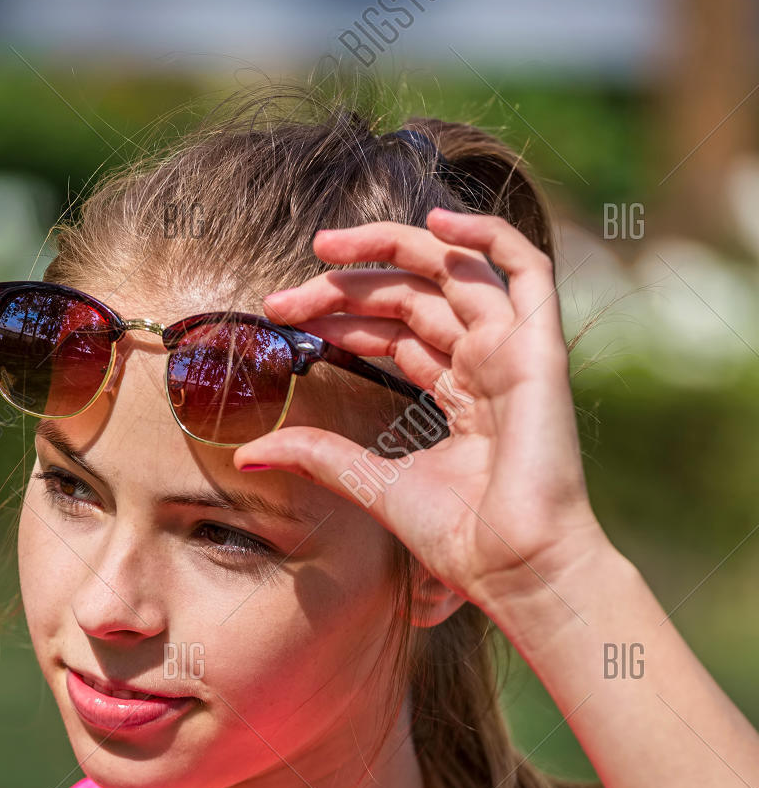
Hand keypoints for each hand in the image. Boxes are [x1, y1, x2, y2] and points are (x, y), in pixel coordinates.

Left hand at [234, 211, 609, 619]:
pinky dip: (488, 235)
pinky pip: (526, 270)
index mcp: (459, 395)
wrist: (517, 568)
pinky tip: (433, 219)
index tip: (282, 317)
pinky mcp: (539, 351)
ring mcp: (514, 354)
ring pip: (453, 272)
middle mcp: (487, 366)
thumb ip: (318, 457)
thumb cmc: (462, 540)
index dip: (340, 316)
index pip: (395, 331)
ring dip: (390, 251)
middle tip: (283, 297)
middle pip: (412, 297)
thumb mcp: (372, 485)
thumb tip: (247, 455)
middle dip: (344, 289)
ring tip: (327, 247)